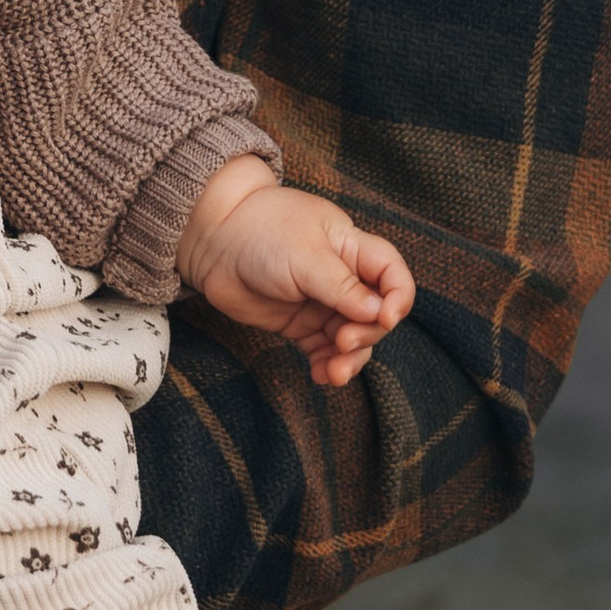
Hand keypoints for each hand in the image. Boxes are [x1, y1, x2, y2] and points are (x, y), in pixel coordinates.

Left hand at [176, 158, 416, 388]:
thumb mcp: (305, 256)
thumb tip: (378, 314)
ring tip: (334, 373)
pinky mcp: (300, 324)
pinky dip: (327, 365)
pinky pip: (324, 350)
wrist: (212, 240)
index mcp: (352, 248)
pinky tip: (321, 376)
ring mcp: (321, 302)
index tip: (384, 318)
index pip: (393, 275)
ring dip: (350, 359)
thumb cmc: (261, 233)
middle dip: (367, 334)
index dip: (398, 299)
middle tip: (343, 342)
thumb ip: (342, 287)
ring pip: (353, 338)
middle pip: (375, 315)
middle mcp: (343, 277)